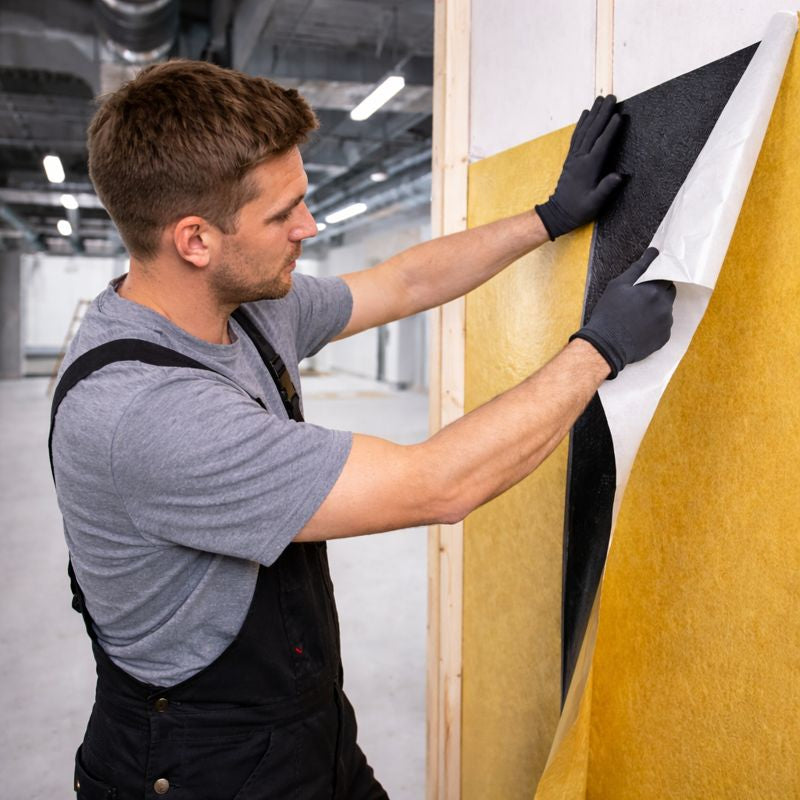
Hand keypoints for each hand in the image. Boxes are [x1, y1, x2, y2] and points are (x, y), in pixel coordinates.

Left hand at [535, 95, 622, 239]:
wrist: (558, 213)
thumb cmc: (578, 210)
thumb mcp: (595, 203)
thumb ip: (606, 189)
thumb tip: (620, 176)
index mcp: (588, 168)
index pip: (602, 144)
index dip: (610, 130)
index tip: (619, 115)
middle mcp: (580, 159)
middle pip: (593, 131)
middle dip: (603, 113)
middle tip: (612, 97)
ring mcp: (574, 157)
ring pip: (584, 130)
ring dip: (593, 114)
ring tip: (600, 99)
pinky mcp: (570, 158)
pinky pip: (577, 136)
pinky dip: (581, 123)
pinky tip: (585, 114)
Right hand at [570, 248, 675, 377]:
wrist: (606, 345)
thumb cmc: (608, 313)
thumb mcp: (618, 285)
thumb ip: (639, 268)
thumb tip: (654, 252)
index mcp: (655, 291)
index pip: (667, 278)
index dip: (656, 280)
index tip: (645, 286)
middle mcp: (665, 307)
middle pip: (669, 293)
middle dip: (658, 293)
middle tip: (639, 301)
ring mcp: (666, 324)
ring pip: (667, 311)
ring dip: (657, 310)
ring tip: (637, 317)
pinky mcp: (664, 339)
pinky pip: (664, 327)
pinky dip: (656, 326)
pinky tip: (640, 328)